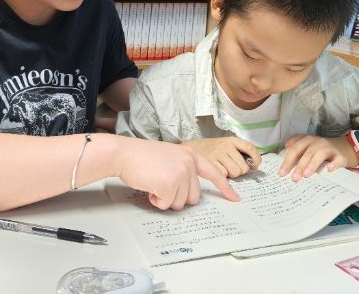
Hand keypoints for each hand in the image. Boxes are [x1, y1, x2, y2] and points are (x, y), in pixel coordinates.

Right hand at [116, 138, 239, 210]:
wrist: (124, 153)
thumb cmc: (141, 156)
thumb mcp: (169, 156)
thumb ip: (183, 168)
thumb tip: (189, 190)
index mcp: (190, 155)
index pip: (214, 173)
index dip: (225, 188)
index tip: (234, 198)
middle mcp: (189, 163)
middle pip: (194, 197)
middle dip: (177, 197)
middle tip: (162, 184)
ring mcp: (180, 173)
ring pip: (179, 203)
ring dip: (165, 199)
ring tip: (153, 182)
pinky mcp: (169, 184)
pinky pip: (165, 204)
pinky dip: (156, 200)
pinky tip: (149, 186)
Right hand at [182, 137, 260, 177]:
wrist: (192, 148)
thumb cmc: (213, 149)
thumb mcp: (227, 145)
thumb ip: (240, 152)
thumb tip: (253, 165)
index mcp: (232, 140)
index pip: (250, 148)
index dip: (256, 159)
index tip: (255, 165)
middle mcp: (225, 145)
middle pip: (243, 167)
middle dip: (240, 170)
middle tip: (233, 168)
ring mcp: (217, 154)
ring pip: (235, 172)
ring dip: (231, 174)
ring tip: (224, 169)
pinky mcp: (210, 162)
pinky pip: (224, 175)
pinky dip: (222, 176)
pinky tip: (217, 170)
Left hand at [279, 135, 355, 180]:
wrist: (342, 148)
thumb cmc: (319, 151)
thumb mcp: (307, 150)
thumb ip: (296, 155)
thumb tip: (284, 169)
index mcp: (306, 140)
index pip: (294, 149)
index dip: (287, 161)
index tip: (282, 173)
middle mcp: (317, 142)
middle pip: (306, 152)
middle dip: (299, 165)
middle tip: (294, 178)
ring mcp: (329, 148)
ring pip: (320, 154)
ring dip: (312, 164)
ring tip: (306, 175)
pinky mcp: (341, 156)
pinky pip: (337, 160)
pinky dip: (333, 164)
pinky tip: (328, 170)